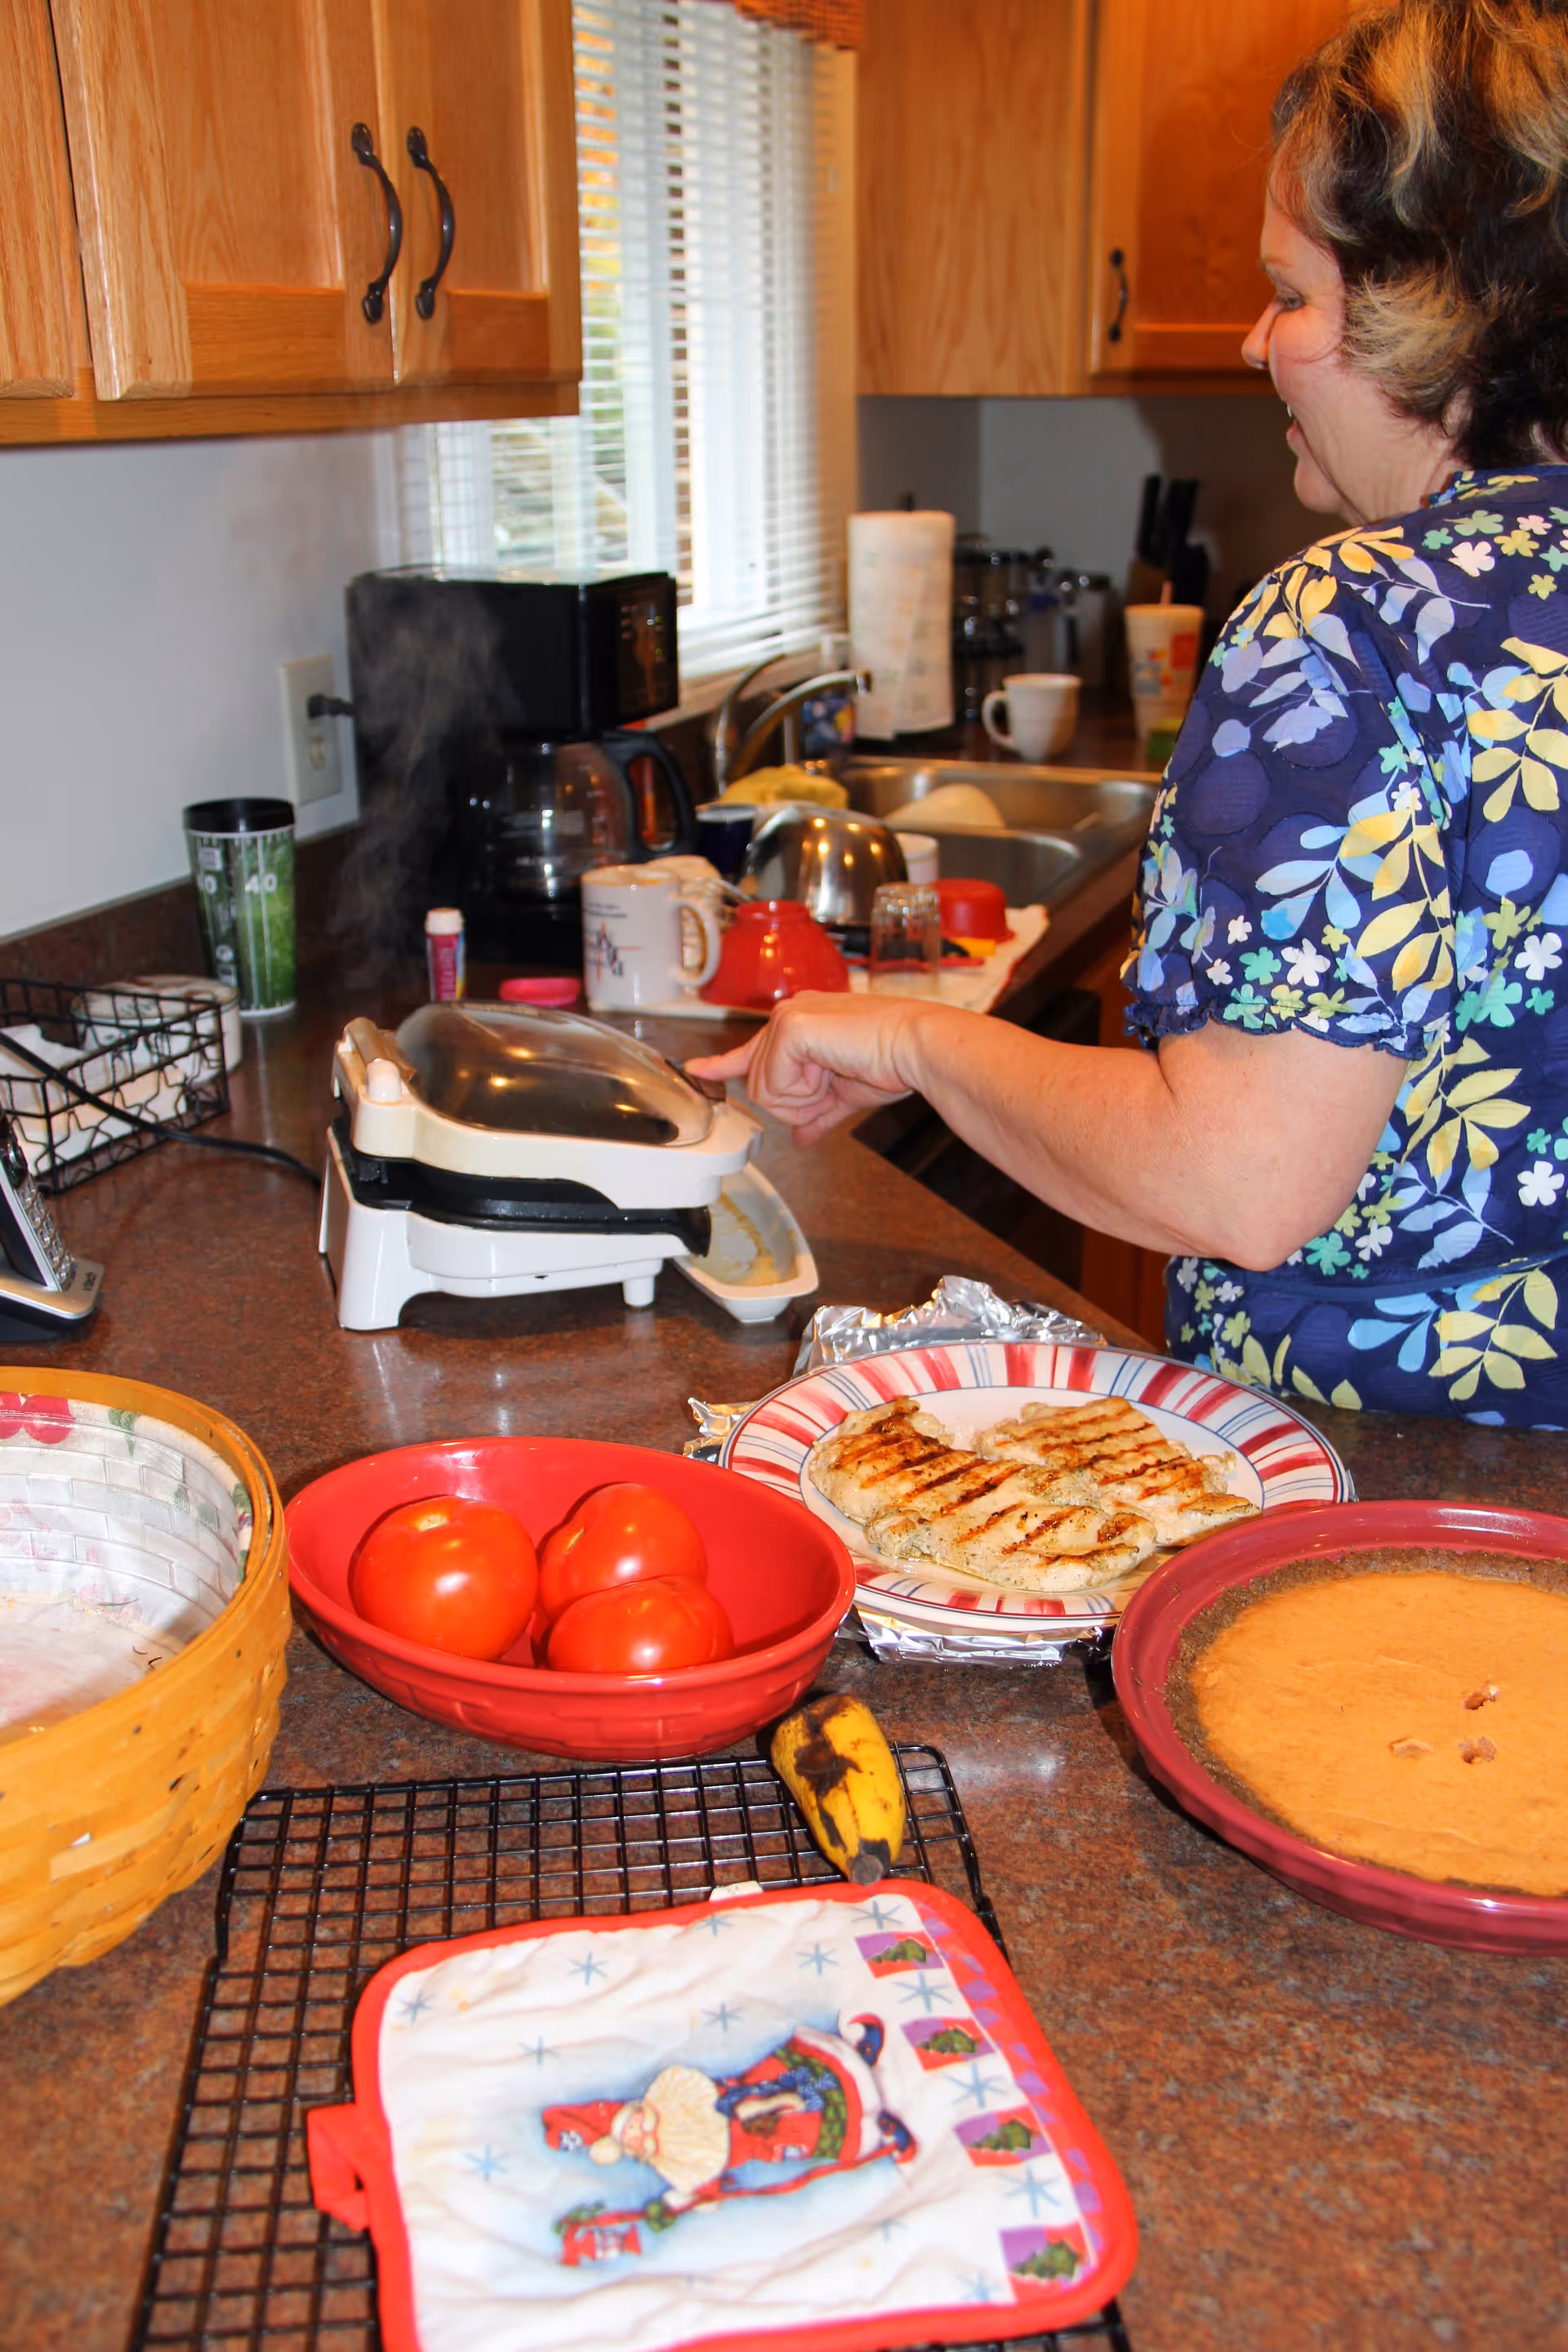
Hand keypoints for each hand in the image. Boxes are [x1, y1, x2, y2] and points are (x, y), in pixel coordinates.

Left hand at [686, 991, 935, 1144]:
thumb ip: (815, 1115)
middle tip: (831, 1085)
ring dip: (802, 1098)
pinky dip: (804, 1091)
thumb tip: (800, 1139)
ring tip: (835, 1075)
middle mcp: (788, 1015)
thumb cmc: (891, 1063)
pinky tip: (831, 1070)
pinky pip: (775, 1083)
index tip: (698, 1070)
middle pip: (758, 1084)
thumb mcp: (843, 1095)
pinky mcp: (791, 1027)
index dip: (722, 1066)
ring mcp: (787, 1019)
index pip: (750, 1052)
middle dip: (795, 1102)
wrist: (917, 1048)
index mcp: (800, 1024)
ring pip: (763, 1088)